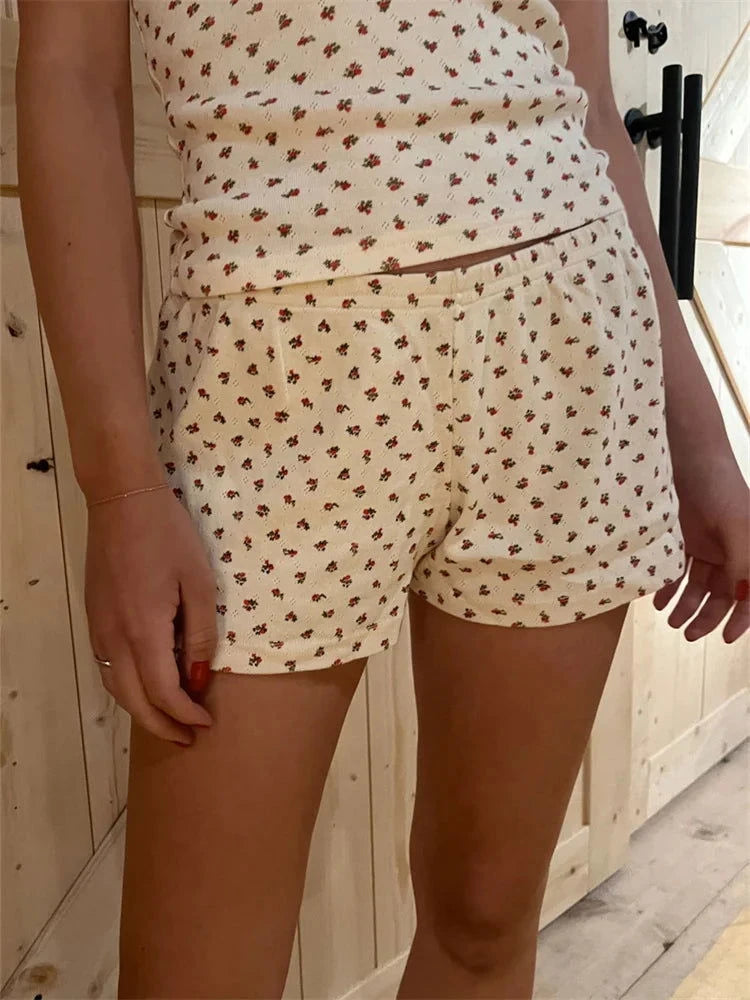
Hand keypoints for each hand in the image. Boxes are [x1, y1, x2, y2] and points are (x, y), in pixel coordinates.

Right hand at [85, 486, 217, 745]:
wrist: (122, 500)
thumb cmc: (169, 535)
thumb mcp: (199, 581)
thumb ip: (201, 633)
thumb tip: (199, 677)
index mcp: (144, 630)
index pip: (164, 692)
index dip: (185, 714)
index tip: (206, 723)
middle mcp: (114, 638)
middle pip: (134, 701)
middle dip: (162, 725)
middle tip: (188, 738)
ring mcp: (98, 629)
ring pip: (115, 688)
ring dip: (142, 710)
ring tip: (169, 720)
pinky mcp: (93, 618)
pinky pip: (106, 667)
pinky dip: (127, 688)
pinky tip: (146, 686)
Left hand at [653, 445, 748, 643]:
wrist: (688, 458)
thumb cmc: (721, 489)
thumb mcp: (737, 528)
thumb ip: (742, 564)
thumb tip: (740, 599)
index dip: (743, 619)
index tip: (727, 639)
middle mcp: (734, 552)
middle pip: (724, 595)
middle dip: (707, 617)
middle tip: (687, 635)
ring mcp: (710, 546)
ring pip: (700, 586)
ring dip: (686, 605)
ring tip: (670, 620)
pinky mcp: (686, 540)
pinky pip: (680, 571)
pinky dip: (669, 587)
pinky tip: (657, 601)